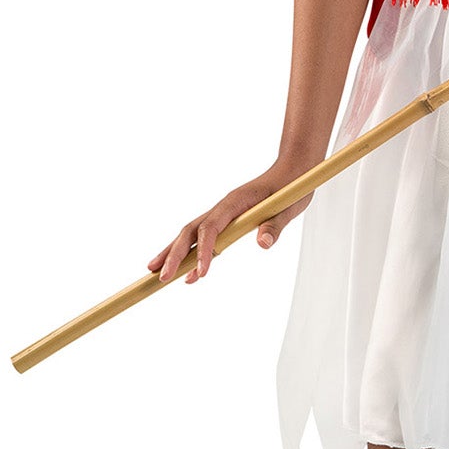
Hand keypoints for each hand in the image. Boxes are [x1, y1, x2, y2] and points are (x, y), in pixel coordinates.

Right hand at [149, 159, 316, 285]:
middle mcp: (222, 207)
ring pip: (191, 234)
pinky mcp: (226, 219)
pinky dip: (190, 252)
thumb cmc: (291, 188)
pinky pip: (202, 237)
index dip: (204, 251)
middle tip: (161, 278)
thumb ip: (274, 226)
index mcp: (235, 202)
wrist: (292, 171)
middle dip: (174, 254)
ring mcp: (222, 213)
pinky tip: (185, 271)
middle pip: (191, 231)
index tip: (200, 273)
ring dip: (173, 252)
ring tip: (156, 273)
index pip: (212, 228)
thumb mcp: (288, 208)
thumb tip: (263, 244)